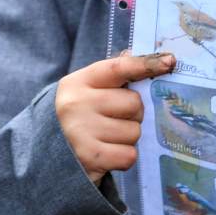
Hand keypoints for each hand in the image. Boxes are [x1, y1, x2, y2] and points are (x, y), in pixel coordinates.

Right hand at [55, 50, 174, 183]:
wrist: (46, 157)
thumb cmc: (79, 117)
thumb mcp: (89, 91)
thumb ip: (115, 73)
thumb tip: (148, 56)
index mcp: (78, 82)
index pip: (118, 68)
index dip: (146, 64)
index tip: (169, 62)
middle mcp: (76, 104)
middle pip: (134, 103)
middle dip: (133, 114)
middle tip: (114, 120)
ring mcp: (80, 132)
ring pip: (134, 131)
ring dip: (127, 138)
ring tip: (106, 139)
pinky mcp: (88, 158)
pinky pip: (129, 155)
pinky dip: (123, 157)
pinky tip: (107, 154)